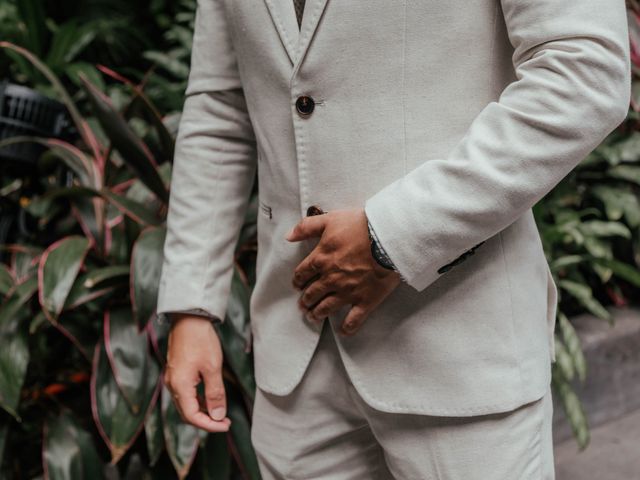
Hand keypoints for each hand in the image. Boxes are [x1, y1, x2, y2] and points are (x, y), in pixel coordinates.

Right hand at [163, 314, 230, 431]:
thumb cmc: (200, 340)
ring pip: (186, 404)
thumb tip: (218, 415)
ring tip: (220, 411)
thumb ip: (215, 393)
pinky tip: (210, 397)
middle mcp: (173, 384)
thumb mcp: (213, 367)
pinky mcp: (177, 371)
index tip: (225, 425)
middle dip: (206, 421)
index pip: (192, 416)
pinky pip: (186, 393)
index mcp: (180, 386)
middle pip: (187, 413)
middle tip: (224, 422)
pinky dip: (198, 400)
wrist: (189, 318)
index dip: (209, 425)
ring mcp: (173, 378)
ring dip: (202, 411)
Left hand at [285, 207, 401, 335]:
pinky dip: (347, 328)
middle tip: (303, 304)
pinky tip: (343, 332)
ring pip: (326, 308)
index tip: (297, 285)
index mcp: (321, 259)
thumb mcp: (330, 219)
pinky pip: (354, 320)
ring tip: (313, 317)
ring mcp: (348, 292)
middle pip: (312, 293)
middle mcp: (331, 278)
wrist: (388, 237)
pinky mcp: (365, 300)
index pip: (302, 274)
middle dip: (305, 300)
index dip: (297, 280)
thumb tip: (288, 236)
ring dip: (317, 314)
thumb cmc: (360, 225)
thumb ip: (307, 227)